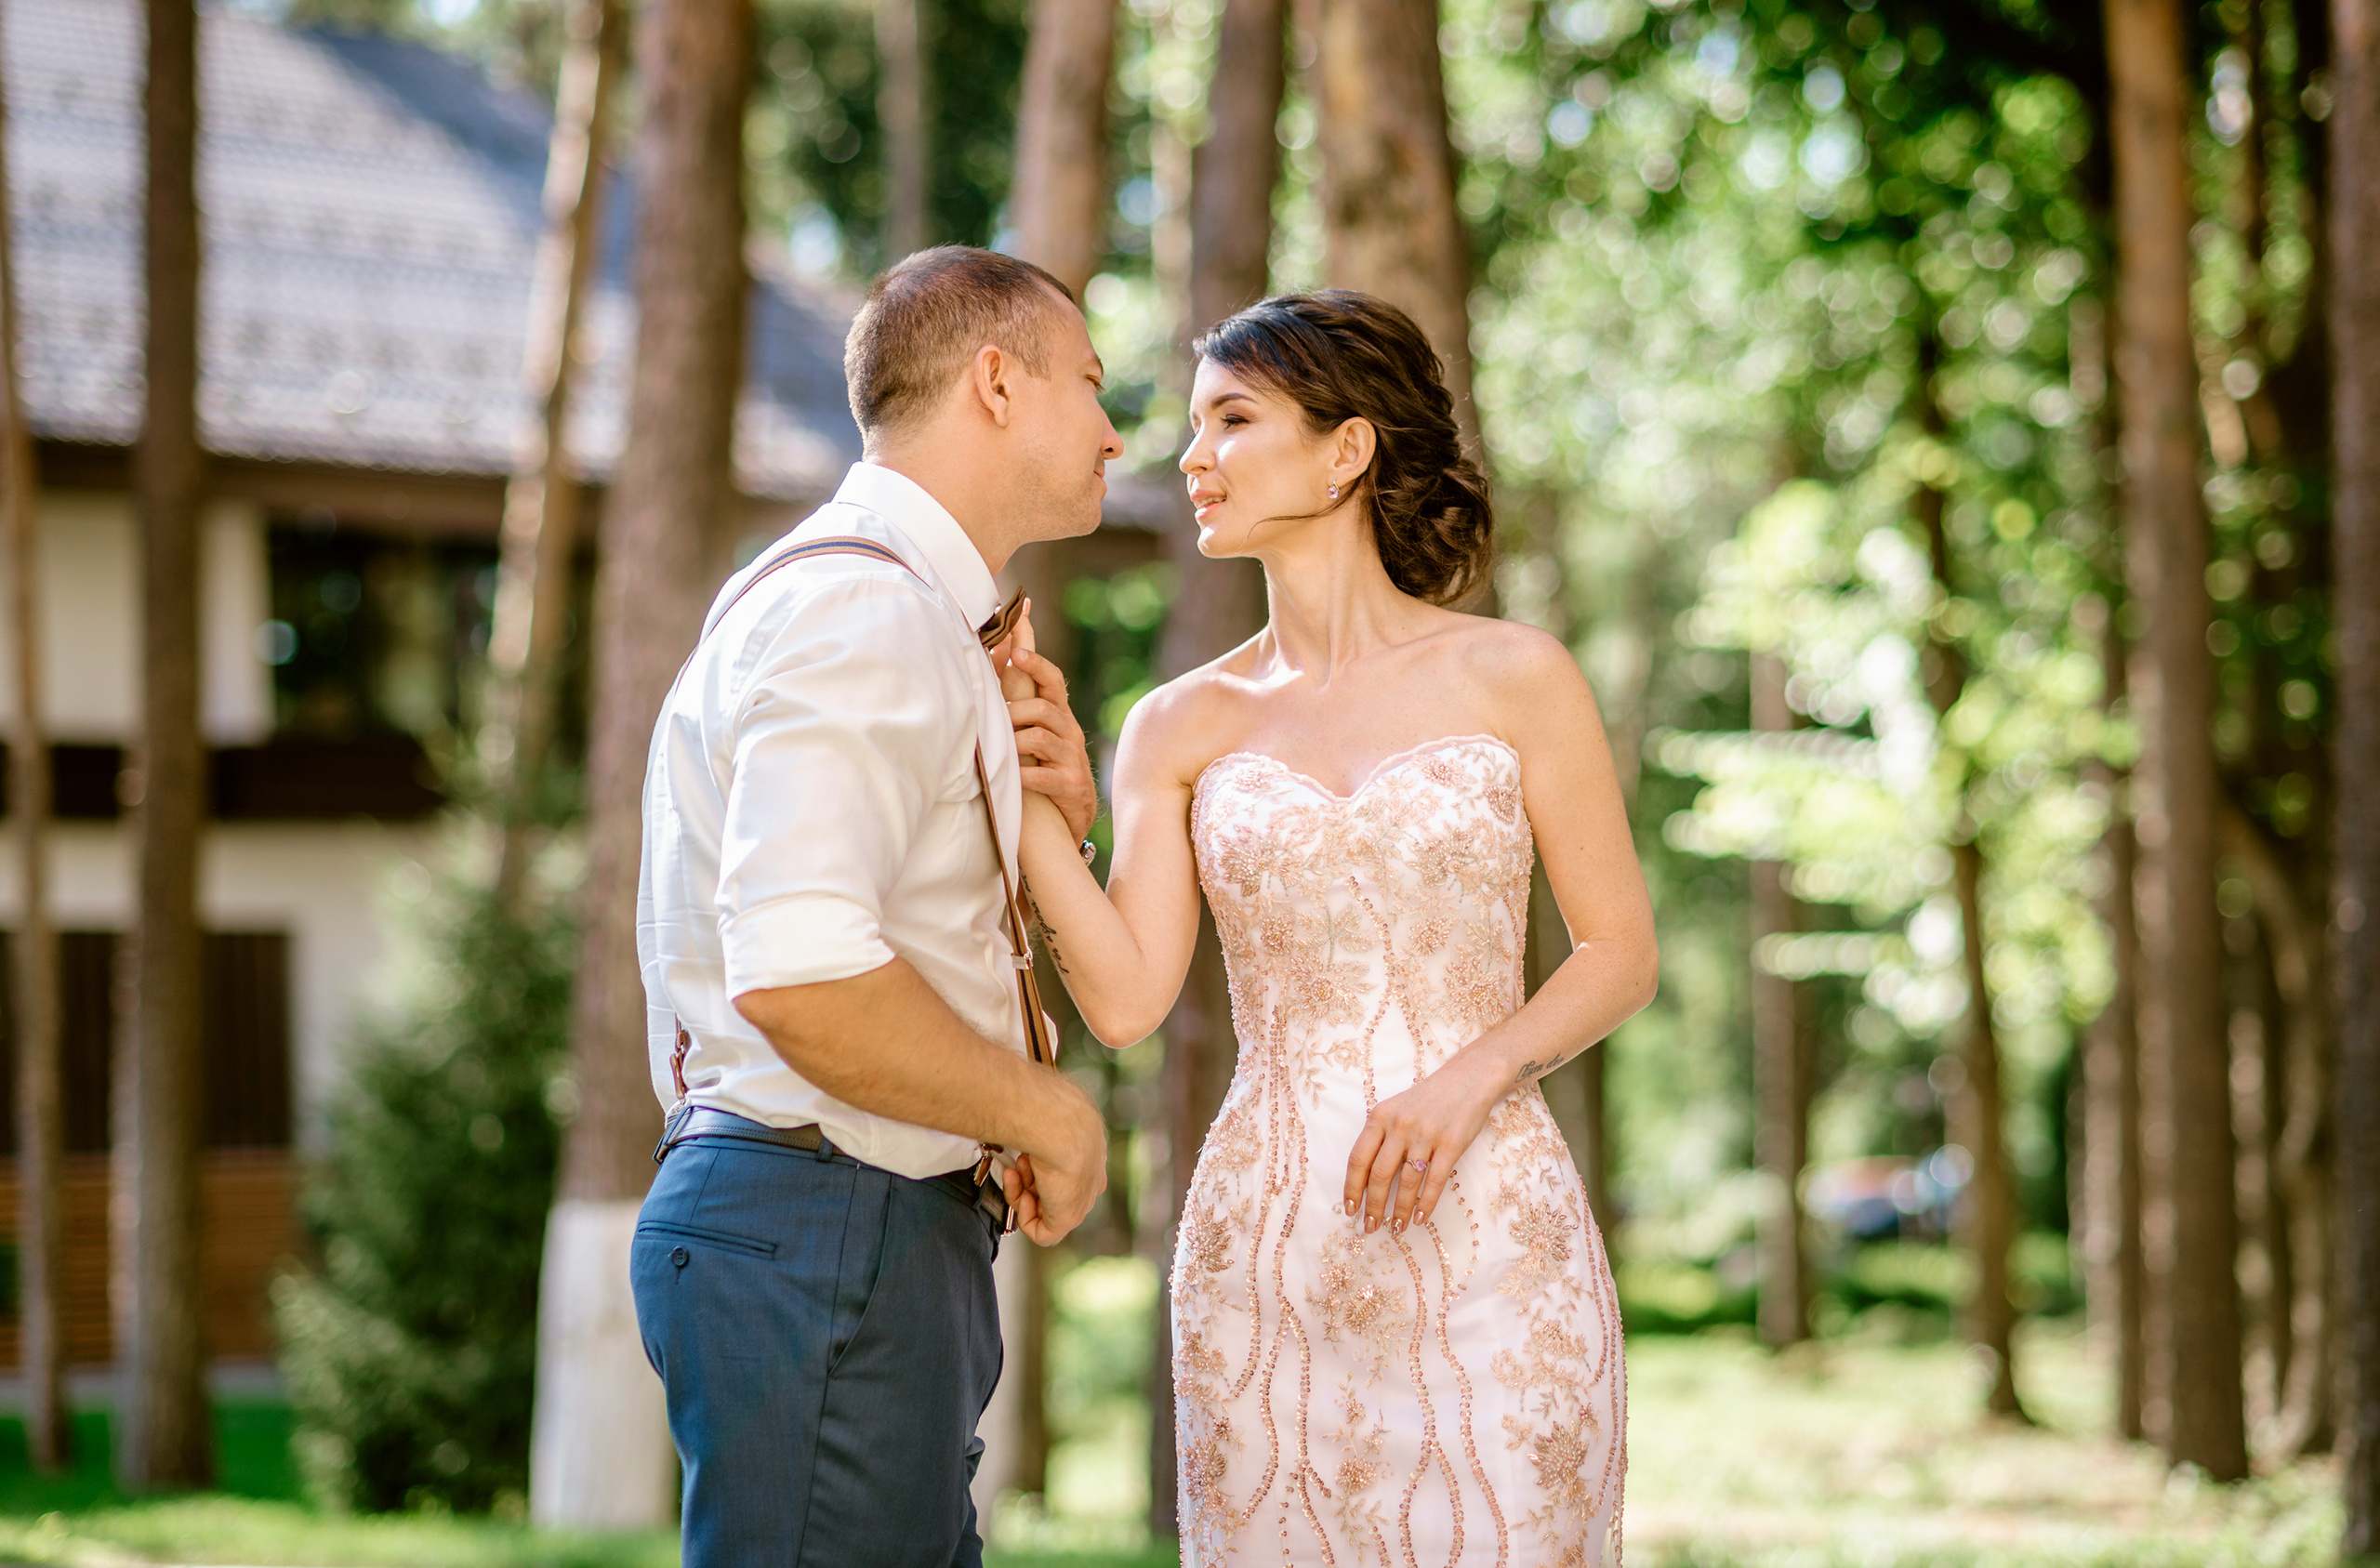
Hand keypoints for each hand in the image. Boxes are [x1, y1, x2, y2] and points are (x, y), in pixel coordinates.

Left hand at [1002, 604, 1097, 842]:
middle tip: (998, 719)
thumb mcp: (1034, 730)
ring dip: (1016, 741)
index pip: (1052, 679)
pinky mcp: (1070, 785)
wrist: (1073, 814)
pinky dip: (1023, 775)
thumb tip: (999, 652)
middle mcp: (1069, 731)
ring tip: (1001, 750)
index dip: (1035, 662)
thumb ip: (1019, 697)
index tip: (1018, 648)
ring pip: (1041, 737)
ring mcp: (1071, 758)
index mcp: (1058, 714)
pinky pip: (1042, 775)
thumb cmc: (1044, 764)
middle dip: (1016, 709)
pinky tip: (1011, 779)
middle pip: (1045, 706)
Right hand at [1006, 1079, 1108, 1244]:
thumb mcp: (1049, 1105)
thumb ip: (1039, 1114)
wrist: (1062, 1125)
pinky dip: (1024, 1217)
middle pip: (1052, 1189)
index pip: (1065, 1171)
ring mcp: (1080, 1199)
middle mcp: (1088, 1178)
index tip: (1024, 1152)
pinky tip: (1023, 1197)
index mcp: (1090, 1154)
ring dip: (1021, 1191)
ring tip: (1017, 1170)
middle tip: (1017, 1162)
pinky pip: (1043, 1233)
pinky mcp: (1068, 1218)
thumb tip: (1019, 1101)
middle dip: (1028, 1177)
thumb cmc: (1054, 1108)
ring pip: (1043, 1208)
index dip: (1038, 1165)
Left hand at [1343, 1048, 1505, 1234]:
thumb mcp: (1397, 1107)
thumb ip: (1381, 1136)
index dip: (1352, 1188)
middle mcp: (1399, 1126)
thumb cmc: (1429, 1097)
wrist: (1468, 1078)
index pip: (1358, 1159)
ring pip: (1406, 1182)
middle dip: (1373, 1206)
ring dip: (1399, 1210)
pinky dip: (1425, 1204)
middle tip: (1371, 1227)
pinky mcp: (1451, 1144)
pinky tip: (1420, 1219)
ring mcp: (1425, 1135)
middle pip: (1378, 1175)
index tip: (1350, 1209)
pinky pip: (1434, 1182)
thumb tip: (1366, 1178)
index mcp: (1380, 1116)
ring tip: (1396, 1228)